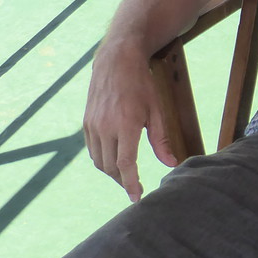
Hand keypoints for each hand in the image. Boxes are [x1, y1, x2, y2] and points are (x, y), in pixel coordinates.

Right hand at [82, 38, 178, 201]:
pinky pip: (92, 149)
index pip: (125, 164)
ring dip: (111, 172)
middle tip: (134, 187)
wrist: (116, 60)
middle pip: (110, 167)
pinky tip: (113, 160)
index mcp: (125, 124)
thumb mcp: (157, 110)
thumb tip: (170, 164)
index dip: (131, 183)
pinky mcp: (86, 122)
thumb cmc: (141, 84)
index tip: (137, 197)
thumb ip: (161, 140)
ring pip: (99, 161)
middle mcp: (105, 126)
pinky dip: (102, 159)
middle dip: (122, 181)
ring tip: (125, 176)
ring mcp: (92, 124)